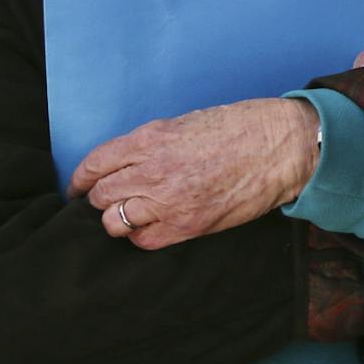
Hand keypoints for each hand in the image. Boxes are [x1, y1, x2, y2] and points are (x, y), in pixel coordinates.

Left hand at [69, 98, 317, 249]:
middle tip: (113, 199)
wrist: (283, 146)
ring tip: (134, 213)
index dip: (82, 179)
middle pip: (100, 195)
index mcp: (151, 139)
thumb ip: (153, 143)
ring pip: (114, 222)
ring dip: (119, 218)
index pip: (95, 165)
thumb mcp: (188, 122)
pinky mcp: (187, 225)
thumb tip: (128, 161)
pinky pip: (143, 240)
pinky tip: (154, 225)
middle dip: (102, 198)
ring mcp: (168, 201)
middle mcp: (152, 171)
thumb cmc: (242, 127)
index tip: (81, 186)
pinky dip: (141, 235)